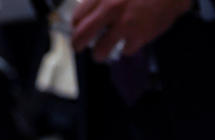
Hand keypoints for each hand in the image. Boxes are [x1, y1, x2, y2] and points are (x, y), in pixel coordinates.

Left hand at [72, 0, 192, 62]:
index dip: (75, 25)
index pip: (78, 15)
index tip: (76, 28)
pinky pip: (126, 50)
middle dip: (78, 44)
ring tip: (99, 55)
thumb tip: (91, 9)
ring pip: (101, 49)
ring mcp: (125, 25)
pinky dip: (126, 48)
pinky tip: (128, 43)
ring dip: (98, 54)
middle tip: (78, 47)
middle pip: (83, 34)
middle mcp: (111, 10)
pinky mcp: (140, 37)